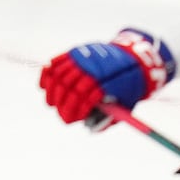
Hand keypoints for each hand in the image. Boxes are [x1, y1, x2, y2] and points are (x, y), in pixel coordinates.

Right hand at [39, 29, 173, 124]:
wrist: (133, 58)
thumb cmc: (129, 86)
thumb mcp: (126, 104)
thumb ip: (108, 117)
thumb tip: (89, 128)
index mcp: (107, 82)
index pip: (84, 98)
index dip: (75, 111)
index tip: (72, 120)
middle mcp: (93, 68)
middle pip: (69, 86)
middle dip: (62, 103)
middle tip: (61, 115)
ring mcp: (84, 57)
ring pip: (60, 74)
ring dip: (52, 91)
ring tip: (51, 103)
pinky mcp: (78, 51)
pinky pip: (57, 61)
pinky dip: (48, 73)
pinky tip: (45, 85)